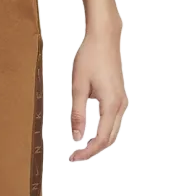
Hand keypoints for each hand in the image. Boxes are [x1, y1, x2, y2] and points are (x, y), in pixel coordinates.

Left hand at [68, 23, 126, 161]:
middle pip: (110, 139)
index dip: (87, 151)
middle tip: (74, 156)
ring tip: (80, 149)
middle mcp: (121, 105)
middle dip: (92, 151)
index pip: (101, 138)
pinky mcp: (119, 97)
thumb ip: (77, 114)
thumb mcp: (78, 87)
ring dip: (98, 143)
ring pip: (113, 131)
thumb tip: (76, 137)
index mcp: (111, 104)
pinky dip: (103, 132)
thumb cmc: (89, 58)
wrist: (104, 38)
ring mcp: (122, 101)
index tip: (72, 157)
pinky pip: (113, 122)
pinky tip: (89, 134)